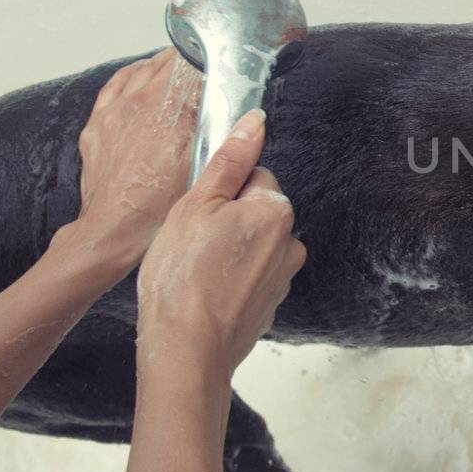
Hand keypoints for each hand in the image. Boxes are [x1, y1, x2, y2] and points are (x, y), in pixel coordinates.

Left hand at [73, 50, 199, 270]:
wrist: (114, 230)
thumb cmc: (155, 208)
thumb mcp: (202, 171)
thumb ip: (221, 138)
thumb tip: (245, 121)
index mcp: (167, 110)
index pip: (189, 65)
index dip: (207, 59)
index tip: (218, 58)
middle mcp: (139, 103)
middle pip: (164, 62)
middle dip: (186, 60)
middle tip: (203, 63)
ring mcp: (114, 112)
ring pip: (139, 70)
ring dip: (159, 64)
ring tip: (177, 65)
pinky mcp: (98, 125)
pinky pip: (115, 85)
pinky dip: (131, 75)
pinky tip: (139, 76)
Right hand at [135, 109, 305, 380]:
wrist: (187, 348)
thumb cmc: (183, 276)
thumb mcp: (196, 204)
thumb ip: (229, 160)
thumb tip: (254, 123)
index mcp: (276, 212)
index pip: (254, 178)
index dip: (221, 191)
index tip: (198, 210)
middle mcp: (289, 244)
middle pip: (254, 213)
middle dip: (225, 221)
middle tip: (190, 242)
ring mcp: (281, 278)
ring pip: (250, 247)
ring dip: (225, 252)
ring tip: (193, 270)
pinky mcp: (268, 305)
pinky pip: (247, 279)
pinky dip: (227, 281)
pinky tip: (202, 291)